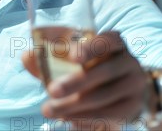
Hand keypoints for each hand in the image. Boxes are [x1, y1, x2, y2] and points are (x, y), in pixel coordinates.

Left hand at [22, 31, 147, 127]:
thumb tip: (27, 56)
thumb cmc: (89, 68)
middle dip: (75, 83)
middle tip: (51, 91)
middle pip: (104, 71)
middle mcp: (129, 62)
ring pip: (105, 97)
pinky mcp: (133, 107)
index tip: (72, 56)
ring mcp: (134, 86)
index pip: (108, 40)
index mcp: (114, 43)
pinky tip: (70, 121)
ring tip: (50, 110)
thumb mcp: (71, 59)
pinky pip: (111, 116)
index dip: (91, 47)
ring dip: (75, 106)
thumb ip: (48, 56)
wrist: (120, 90)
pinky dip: (88, 119)